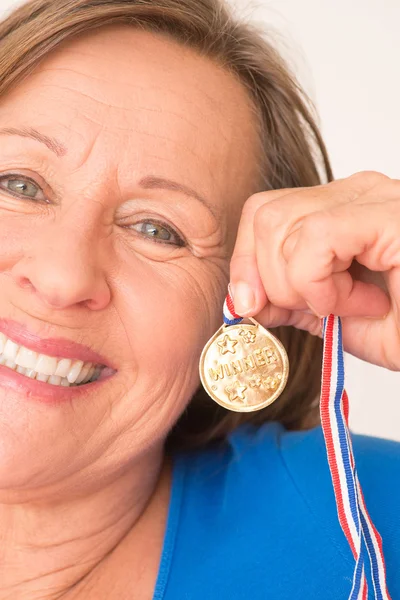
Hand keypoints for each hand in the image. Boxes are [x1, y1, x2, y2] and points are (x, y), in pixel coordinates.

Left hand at [230, 171, 399, 369]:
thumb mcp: (333, 318)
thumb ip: (289, 300)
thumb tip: (244, 296)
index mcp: (339, 211)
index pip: (263, 213)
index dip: (245, 262)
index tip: (252, 306)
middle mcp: (355, 194)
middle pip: (264, 216)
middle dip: (271, 280)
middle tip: (319, 309)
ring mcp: (374, 197)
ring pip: (280, 226)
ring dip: (305, 287)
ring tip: (352, 304)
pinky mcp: (386, 213)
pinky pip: (315, 239)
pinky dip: (323, 284)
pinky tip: (362, 301)